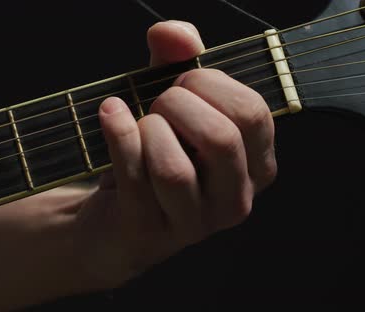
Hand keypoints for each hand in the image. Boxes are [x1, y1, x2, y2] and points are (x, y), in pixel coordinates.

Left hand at [73, 21, 276, 288]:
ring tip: (139, 123)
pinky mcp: (148, 230)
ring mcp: (193, 223)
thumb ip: (177, 62)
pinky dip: (119, 134)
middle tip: (158, 102)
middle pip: (221, 139)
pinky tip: (109, 113)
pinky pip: (134, 177)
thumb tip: (174, 33)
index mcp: (255, 166)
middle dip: (179, 104)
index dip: (211, 84)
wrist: (111, 217)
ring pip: (174, 169)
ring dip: (148, 129)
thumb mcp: (170, 104)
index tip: (182, 81)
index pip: (252, 114)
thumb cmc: (151, 156)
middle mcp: (234, 200)